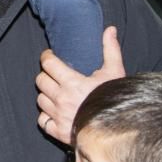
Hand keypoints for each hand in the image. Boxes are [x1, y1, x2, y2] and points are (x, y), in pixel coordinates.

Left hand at [35, 26, 124, 143]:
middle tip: (55, 75)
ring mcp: (59, 116)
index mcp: (72, 83)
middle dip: (46, 75)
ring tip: (56, 93)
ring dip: (46, 95)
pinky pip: (43, 121)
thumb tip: (110, 29)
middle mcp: (62, 99)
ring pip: (40, 100)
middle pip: (40, 81)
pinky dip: (46, 116)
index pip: (48, 64)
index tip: (49, 55)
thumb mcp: (116, 72)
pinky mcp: (59, 132)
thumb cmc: (117, 99)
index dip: (47, 57)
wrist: (121, 132)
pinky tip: (55, 112)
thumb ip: (110, 49)